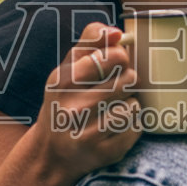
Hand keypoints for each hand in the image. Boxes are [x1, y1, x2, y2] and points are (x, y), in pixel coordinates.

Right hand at [32, 22, 141, 184]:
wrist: (50, 154)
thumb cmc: (64, 102)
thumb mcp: (65, 70)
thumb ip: (89, 43)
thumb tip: (116, 32)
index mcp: (63, 81)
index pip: (115, 55)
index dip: (120, 57)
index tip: (112, 63)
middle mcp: (74, 108)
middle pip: (129, 79)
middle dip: (124, 82)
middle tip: (108, 91)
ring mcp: (90, 133)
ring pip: (133, 104)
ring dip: (126, 105)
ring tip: (108, 110)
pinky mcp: (105, 153)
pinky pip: (135, 127)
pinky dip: (129, 126)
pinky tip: (111, 129)